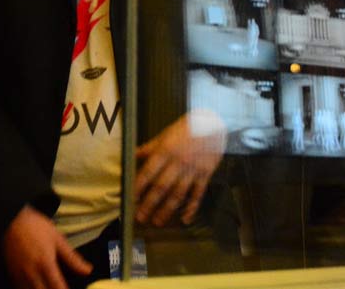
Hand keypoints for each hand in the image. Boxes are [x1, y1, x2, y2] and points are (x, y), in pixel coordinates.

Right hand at [2, 205, 89, 288]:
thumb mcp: (58, 239)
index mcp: (46, 265)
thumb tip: (88, 271)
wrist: (11, 220)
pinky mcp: (12, 276)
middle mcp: (31, 274)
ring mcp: (20, 276)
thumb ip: (72, 258)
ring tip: (51, 286)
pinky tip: (39, 285)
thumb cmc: (37, 227)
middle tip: (60, 287)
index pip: (58, 288)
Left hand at [134, 109, 225, 225]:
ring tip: (158, 222)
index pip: (149, 172)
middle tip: (141, 217)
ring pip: (178, 193)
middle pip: (162, 186)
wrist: (213, 122)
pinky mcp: (205, 174)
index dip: (139, 186)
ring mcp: (193, 170)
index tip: (132, 198)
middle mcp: (178, 162)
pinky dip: (192, 207)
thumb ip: (149, 147)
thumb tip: (132, 154)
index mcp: (165, 150)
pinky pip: (198, 194)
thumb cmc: (186, 128)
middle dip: (150, 204)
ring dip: (167, 209)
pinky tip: (185, 219)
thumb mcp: (165, 134)